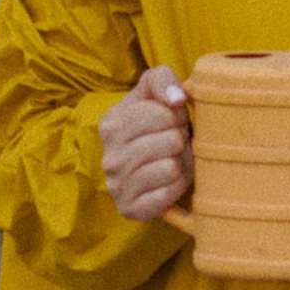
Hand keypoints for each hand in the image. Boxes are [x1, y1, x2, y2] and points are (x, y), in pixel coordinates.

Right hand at [101, 67, 192, 220]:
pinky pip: (168, 196)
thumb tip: (176, 99)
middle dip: (181, 139)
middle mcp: (109, 157)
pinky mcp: (129, 210)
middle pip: (171, 141)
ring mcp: (116, 186)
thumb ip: (163, 80)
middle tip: (174, 142)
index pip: (163, 114)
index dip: (177, 115)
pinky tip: (168, 182)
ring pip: (171, 168)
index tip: (172, 120)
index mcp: (110, 124)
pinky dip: (176, 187)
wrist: (150, 163)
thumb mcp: (154, 90)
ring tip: (172, 160)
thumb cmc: (156, 121)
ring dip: (181, 164)